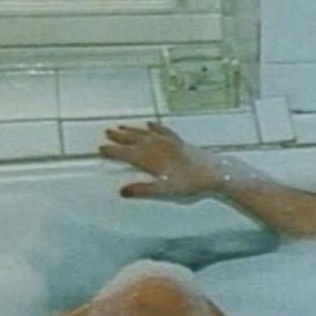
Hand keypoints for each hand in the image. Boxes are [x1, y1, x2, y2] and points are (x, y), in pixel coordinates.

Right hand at [100, 123, 223, 197]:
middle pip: (135, 140)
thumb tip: (123, 191)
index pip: (127, 153)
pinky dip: (155, 127)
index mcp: (152, 159)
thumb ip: (143, 190)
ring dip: (133, 130)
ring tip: (121, 126)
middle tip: (107, 132)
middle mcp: (159, 147)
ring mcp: (170, 143)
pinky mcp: (180, 142)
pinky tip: (151, 123)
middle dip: (120, 137)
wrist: (215, 173)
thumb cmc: (191, 183)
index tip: (101, 148)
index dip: (113, 151)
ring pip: (147, 133)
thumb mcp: (165, 190)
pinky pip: (164, 131)